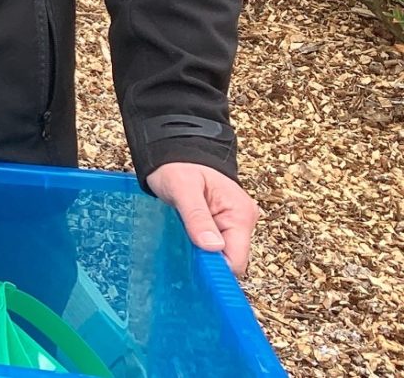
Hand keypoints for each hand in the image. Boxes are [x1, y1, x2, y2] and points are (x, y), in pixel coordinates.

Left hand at [146, 161, 261, 276]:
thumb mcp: (182, 188)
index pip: (237, 259)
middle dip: (208, 260)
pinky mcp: (223, 223)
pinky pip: (216, 245)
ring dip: (203, 252)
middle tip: (183, 246)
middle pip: (231, 259)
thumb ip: (197, 217)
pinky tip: (187, 237)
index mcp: (240, 213)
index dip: (216, 269)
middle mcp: (243, 219)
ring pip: (222, 253)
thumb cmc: (177, 165)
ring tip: (183, 236)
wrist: (173, 149)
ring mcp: (235, 222)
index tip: (193, 268)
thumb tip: (213, 247)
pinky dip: (201, 246)